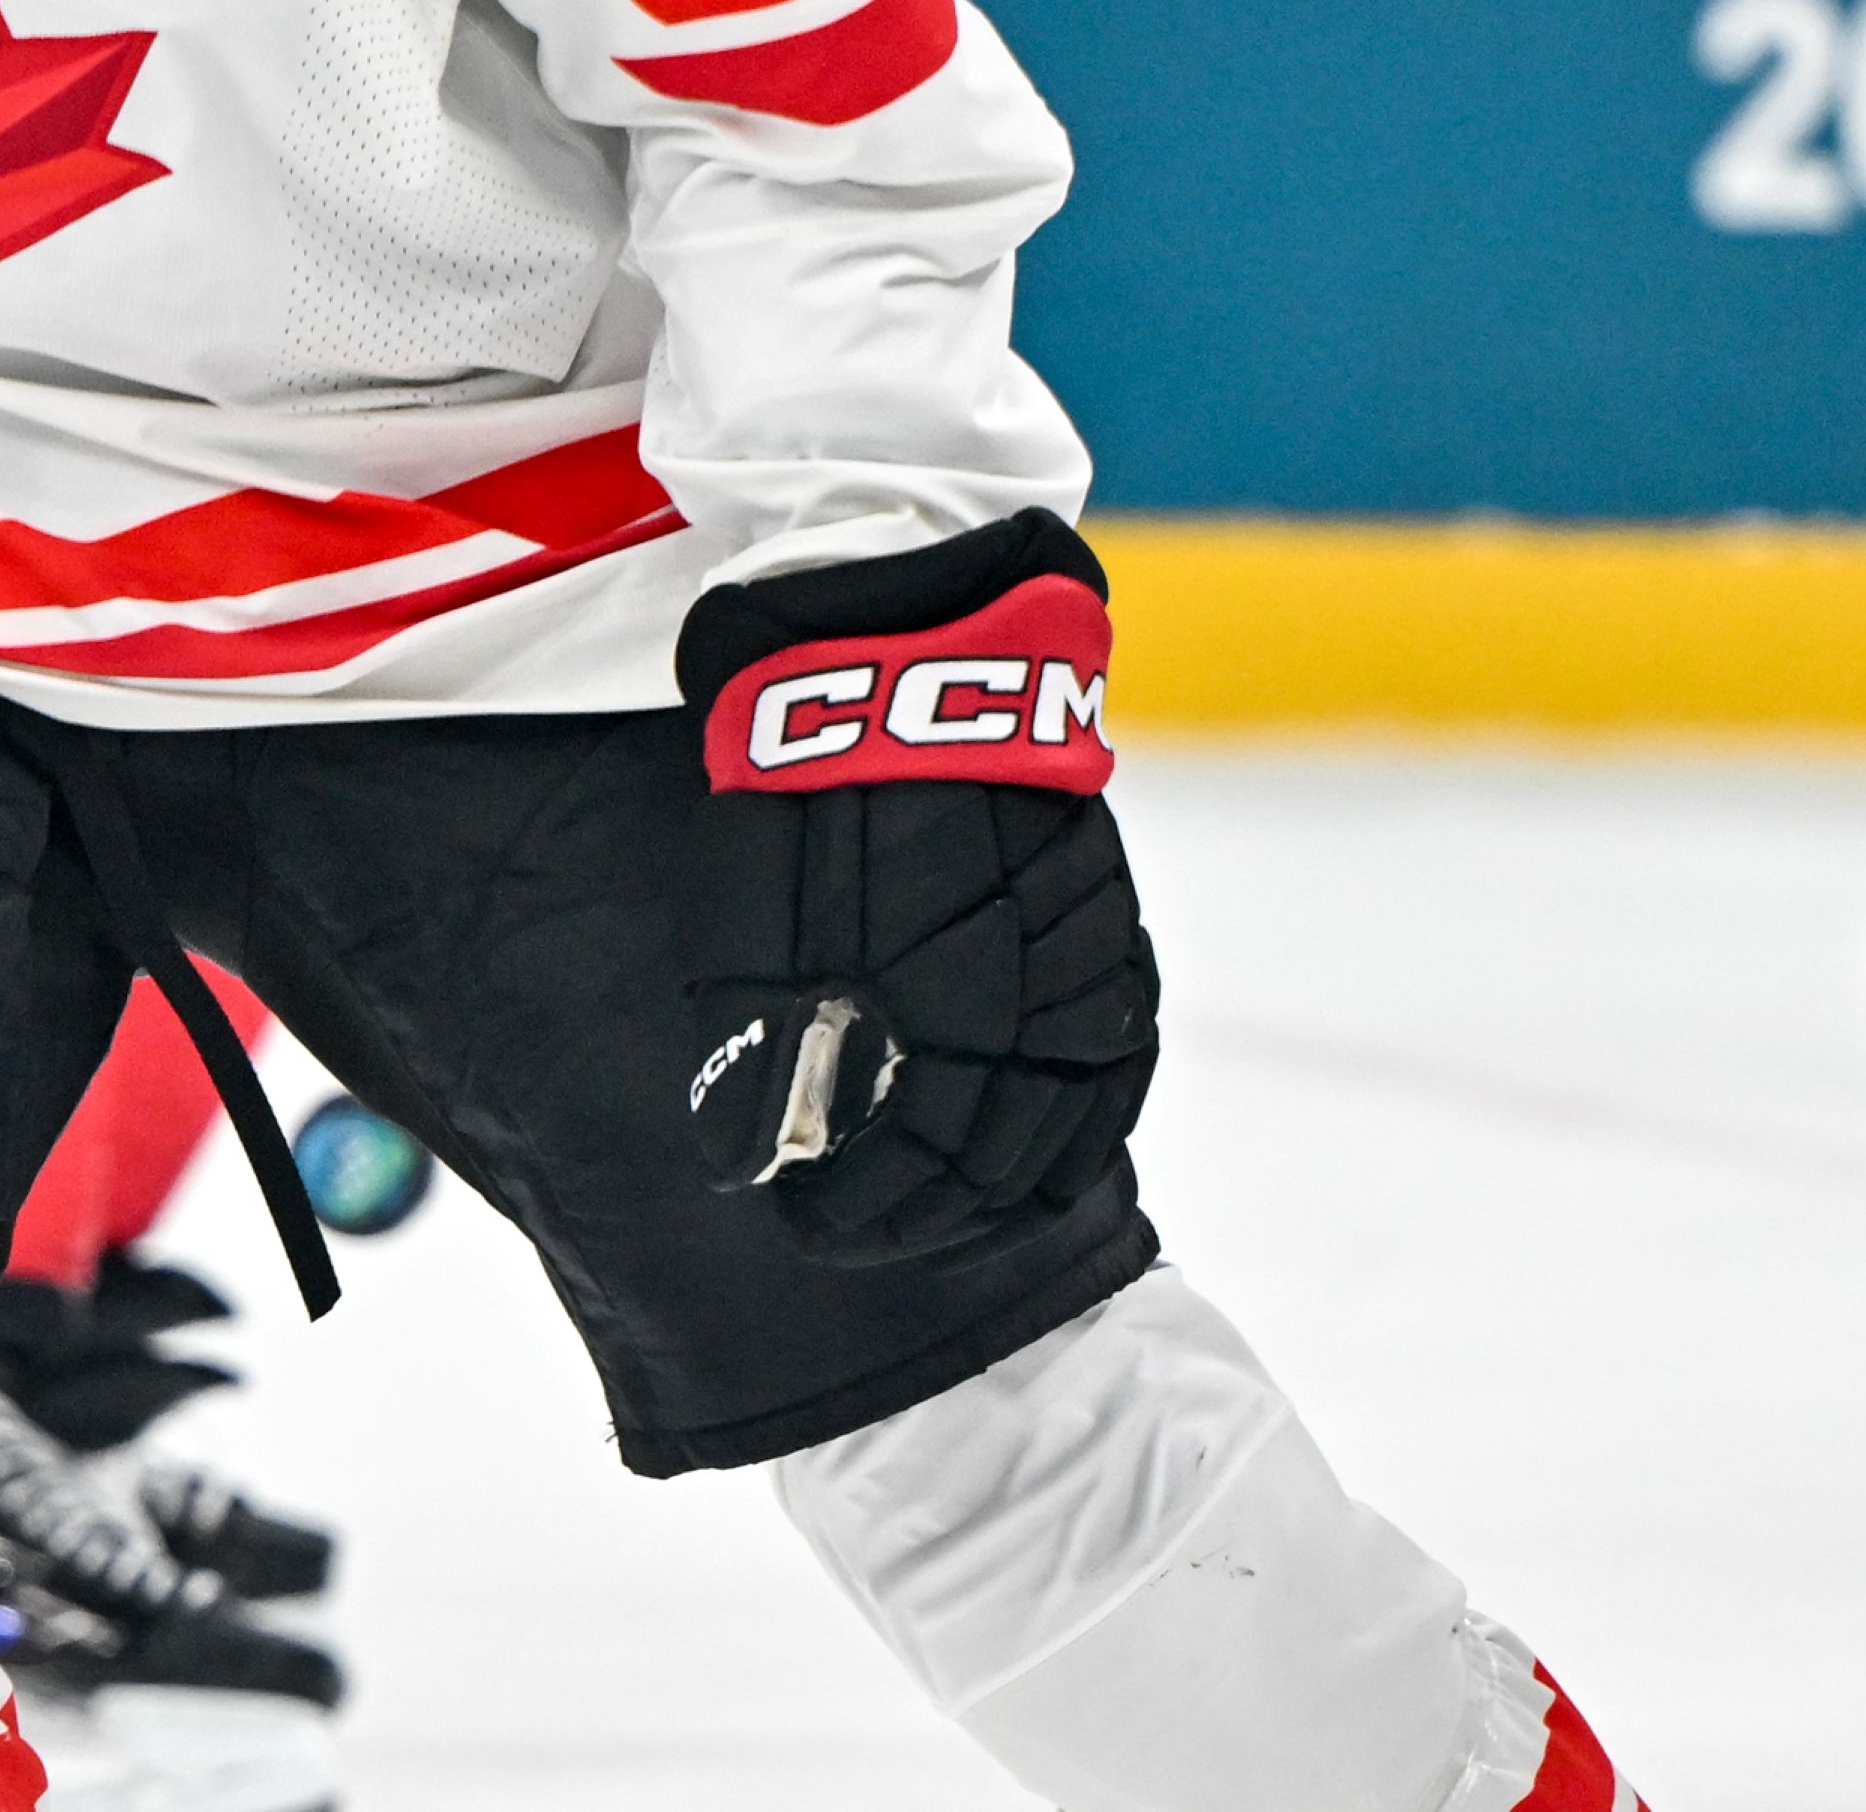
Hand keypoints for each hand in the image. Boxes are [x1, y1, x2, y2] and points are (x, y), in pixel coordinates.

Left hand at [673, 514, 1155, 1263]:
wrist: (899, 630)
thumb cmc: (797, 772)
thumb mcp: (745, 907)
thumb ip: (761, 1039)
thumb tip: (753, 1160)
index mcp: (930, 977)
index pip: (917, 1143)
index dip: (865, 1206)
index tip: (808, 1231)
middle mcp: (1021, 971)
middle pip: (998, 1137)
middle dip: (928, 1207)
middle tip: (859, 1236)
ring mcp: (1079, 937)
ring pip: (1072, 1099)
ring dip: (1011, 1177)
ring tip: (950, 1222)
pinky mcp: (1107, 903)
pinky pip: (1120, 1040)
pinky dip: (1087, 1115)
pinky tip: (1047, 1157)